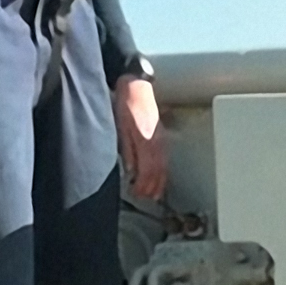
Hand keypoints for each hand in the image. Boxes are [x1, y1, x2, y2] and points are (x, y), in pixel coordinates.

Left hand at [115, 76, 167, 201]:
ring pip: (163, 165)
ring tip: (155, 193)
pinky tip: (160, 174)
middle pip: (158, 171)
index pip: (148, 171)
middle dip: (152, 187)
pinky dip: (163, 170)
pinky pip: (164, 157)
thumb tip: (131, 170)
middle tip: (146, 198)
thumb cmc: (126, 104)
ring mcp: (161, 138)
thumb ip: (127, 151)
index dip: (143, 185)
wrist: (137, 86)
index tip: (137, 194)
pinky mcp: (161, 135)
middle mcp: (157, 142)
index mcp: (146, 142)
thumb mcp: (121, 128)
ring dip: (160, 181)